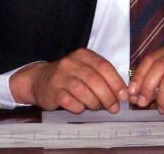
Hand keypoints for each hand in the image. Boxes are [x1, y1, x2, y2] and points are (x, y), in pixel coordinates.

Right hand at [9, 48, 127, 112]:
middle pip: (95, 80)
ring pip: (84, 92)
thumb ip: (101, 77)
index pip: (104, 66)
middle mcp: (71, 62)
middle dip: (108, 96)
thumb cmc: (69, 77)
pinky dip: (80, 107)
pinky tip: (81, 107)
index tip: (124, 95)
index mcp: (83, 55)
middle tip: (114, 107)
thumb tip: (121, 93)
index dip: (116, 82)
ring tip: (98, 108)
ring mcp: (60, 76)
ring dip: (95, 103)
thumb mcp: (84, 69)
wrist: (39, 80)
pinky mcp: (53, 91)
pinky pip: (71, 102)